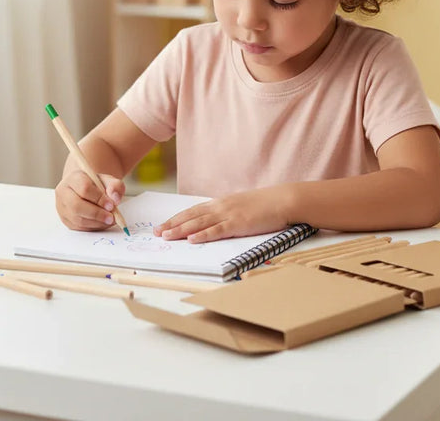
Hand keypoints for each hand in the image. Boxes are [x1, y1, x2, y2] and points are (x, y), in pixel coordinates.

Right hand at [55, 169, 124, 230]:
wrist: (85, 189)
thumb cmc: (96, 185)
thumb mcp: (108, 180)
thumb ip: (115, 186)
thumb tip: (115, 199)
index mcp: (73, 178)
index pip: (84, 188)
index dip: (99, 198)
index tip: (111, 205)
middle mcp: (64, 192)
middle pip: (76, 206)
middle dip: (96, 214)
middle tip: (111, 217)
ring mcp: (62, 207)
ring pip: (77, 219)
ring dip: (96, 222)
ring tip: (109, 221)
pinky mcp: (65, 220)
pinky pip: (78, 228)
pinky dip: (93, 227)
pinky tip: (102, 223)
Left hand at [153, 187, 289, 242]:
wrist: (283, 200)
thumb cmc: (264, 205)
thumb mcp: (241, 207)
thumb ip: (227, 213)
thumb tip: (215, 222)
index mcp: (220, 203)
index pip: (193, 211)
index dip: (176, 218)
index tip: (163, 225)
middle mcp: (220, 207)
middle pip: (191, 216)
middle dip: (172, 224)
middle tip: (156, 232)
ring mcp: (229, 215)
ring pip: (199, 223)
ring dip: (181, 230)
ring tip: (167, 235)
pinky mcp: (238, 224)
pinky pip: (217, 231)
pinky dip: (203, 235)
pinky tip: (191, 239)